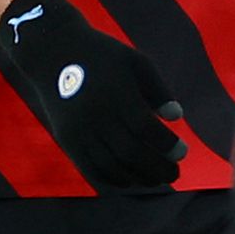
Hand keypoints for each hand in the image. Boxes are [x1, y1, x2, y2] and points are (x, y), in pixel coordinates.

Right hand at [0, 0, 184, 189]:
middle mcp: (96, 115)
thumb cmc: (103, 55)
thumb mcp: (136, 62)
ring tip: (156, 180)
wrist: (52, 53)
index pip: (145, 128)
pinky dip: (110, 179)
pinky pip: (88, 167)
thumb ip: (158, 90)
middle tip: (174, 174)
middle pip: (130, 152)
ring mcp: (78, 129)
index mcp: (117, 94)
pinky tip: (128, 181)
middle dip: (156, 168)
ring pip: (110, 164)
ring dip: (136, 177)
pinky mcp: (65, 138)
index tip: (182, 152)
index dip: (166, 145)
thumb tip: (177, 117)